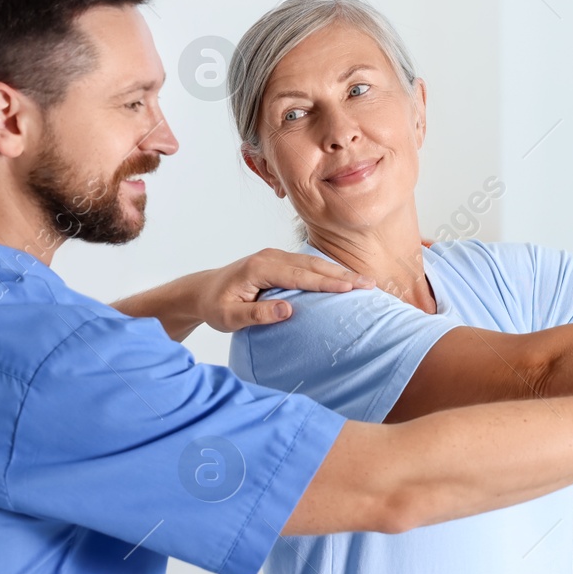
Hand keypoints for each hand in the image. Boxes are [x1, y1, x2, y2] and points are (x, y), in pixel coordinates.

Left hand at [197, 249, 373, 331]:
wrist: (202, 291)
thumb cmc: (214, 306)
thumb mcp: (229, 317)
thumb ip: (256, 313)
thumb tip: (288, 310)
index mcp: (259, 268)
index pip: (300, 275)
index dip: (327, 282)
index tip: (351, 288)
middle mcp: (270, 257)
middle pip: (312, 265)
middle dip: (342, 274)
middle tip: (370, 284)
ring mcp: (275, 256)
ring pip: (313, 262)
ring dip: (339, 271)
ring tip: (365, 281)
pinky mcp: (279, 261)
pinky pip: (308, 265)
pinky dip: (328, 271)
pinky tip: (344, 279)